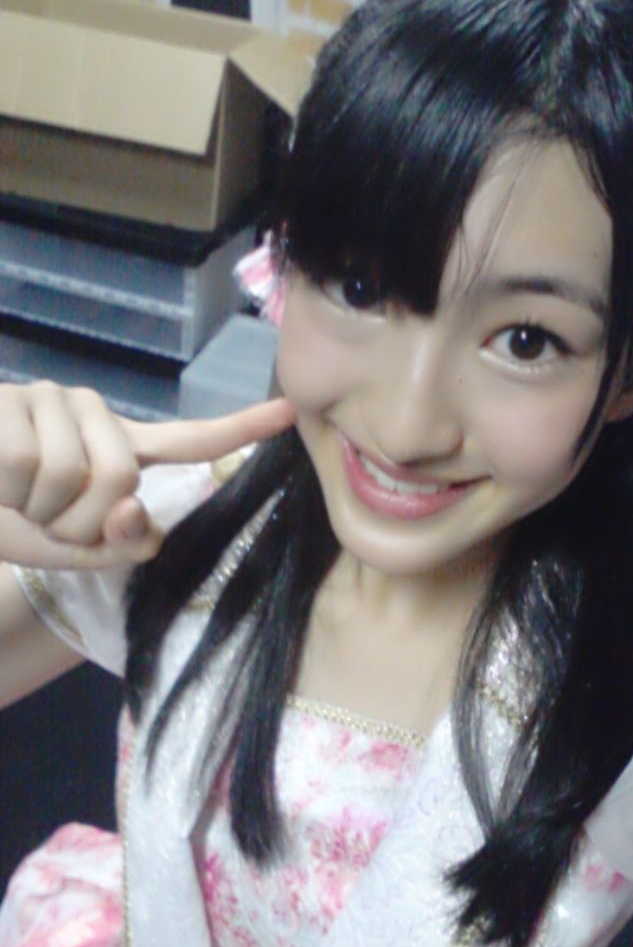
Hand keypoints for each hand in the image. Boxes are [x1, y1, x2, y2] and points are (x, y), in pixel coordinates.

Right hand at [0, 382, 294, 569]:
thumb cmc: (4, 515)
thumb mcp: (65, 547)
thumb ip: (111, 543)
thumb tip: (137, 518)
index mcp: (119, 448)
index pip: (188, 440)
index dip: (239, 430)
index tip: (289, 412)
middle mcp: (96, 413)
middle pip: (125, 479)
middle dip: (80, 523)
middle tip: (44, 517)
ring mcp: (56, 400)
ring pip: (77, 476)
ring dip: (39, 510)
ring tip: (13, 496)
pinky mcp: (15, 400)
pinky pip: (31, 466)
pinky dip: (8, 495)